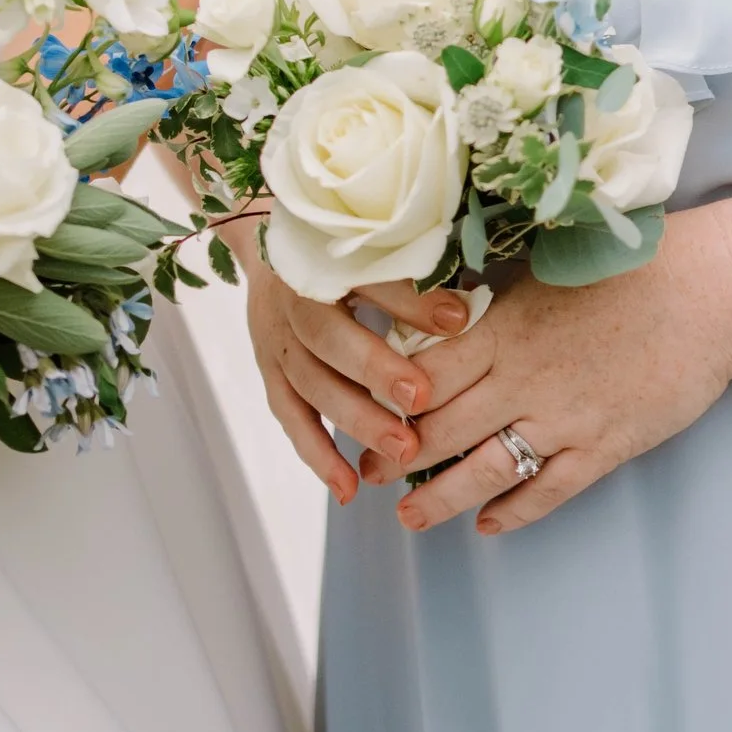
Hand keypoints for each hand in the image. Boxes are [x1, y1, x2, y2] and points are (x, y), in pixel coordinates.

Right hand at [235, 229, 433, 505]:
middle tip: (421, 401)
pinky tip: (348, 488)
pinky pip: (290, 417)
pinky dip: (318, 454)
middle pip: (328, 337)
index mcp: (320, 258)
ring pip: (310, 383)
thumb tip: (463, 315)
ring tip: (403, 452)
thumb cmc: (338, 250)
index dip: (409, 301)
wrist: (267, 243)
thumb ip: (411, 279)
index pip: (366, 279)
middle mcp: (292, 299)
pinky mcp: (269, 372)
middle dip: (375, 371)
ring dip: (356, 420)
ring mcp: (275, 339)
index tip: (458, 320)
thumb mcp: (370, 250)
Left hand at [388, 214, 731, 534]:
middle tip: (364, 475)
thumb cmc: (626, 270)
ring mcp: (564, 417)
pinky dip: (514, 511)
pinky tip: (490, 524)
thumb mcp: (546, 275)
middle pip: (441, 428)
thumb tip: (441, 321)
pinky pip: (547, 490)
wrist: (706, 293)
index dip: (385, 401)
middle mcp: (524, 377)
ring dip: (440, 498)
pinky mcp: (604, 446)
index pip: (424, 374)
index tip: (357, 415)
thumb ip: (495, 306)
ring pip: (484, 469)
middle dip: (397, 457)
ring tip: (409, 519)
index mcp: (503, 328)